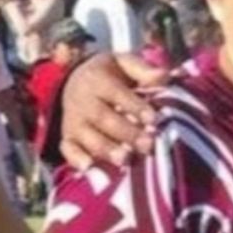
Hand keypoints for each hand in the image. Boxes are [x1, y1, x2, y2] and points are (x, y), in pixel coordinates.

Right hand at [59, 52, 167, 169]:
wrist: (76, 78)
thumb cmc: (111, 74)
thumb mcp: (125, 63)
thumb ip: (144, 70)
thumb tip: (165, 76)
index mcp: (98, 80)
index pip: (117, 94)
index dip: (135, 106)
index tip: (154, 119)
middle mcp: (83, 101)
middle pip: (104, 119)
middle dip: (127, 133)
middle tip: (148, 145)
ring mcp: (74, 120)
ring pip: (87, 136)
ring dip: (106, 149)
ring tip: (125, 159)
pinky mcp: (67, 136)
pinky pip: (68, 148)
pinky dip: (76, 159)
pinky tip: (89, 168)